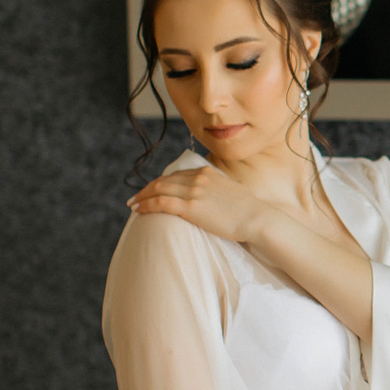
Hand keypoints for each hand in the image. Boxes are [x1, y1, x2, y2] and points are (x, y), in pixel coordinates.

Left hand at [128, 165, 270, 242]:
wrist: (257, 218)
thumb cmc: (248, 210)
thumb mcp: (230, 191)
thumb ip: (215, 189)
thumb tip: (209, 197)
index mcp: (207, 172)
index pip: (176, 174)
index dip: (161, 182)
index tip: (152, 190)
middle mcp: (198, 178)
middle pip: (164, 180)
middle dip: (147, 189)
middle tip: (136, 198)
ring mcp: (193, 191)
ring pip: (158, 190)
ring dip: (142, 197)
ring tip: (133, 205)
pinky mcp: (191, 206)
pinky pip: (161, 203)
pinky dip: (147, 205)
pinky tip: (139, 210)